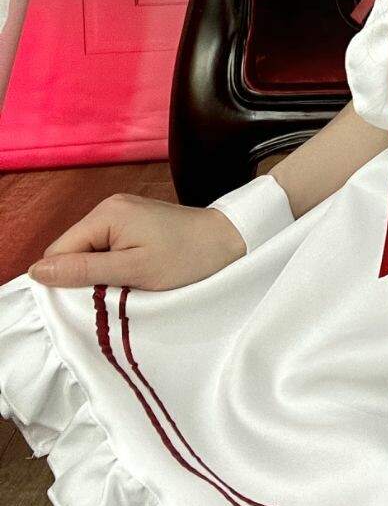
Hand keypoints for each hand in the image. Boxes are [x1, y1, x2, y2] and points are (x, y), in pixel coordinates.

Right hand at [27, 193, 246, 290]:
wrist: (230, 241)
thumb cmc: (188, 257)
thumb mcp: (134, 271)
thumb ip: (85, 271)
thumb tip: (38, 272)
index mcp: (105, 214)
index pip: (58, 252)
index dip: (67, 281)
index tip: (94, 298)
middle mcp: (109, 207)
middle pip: (72, 251)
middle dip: (85, 277)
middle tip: (116, 293)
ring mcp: (122, 213)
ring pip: (89, 252)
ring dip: (101, 274)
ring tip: (130, 283)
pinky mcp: (134, 223)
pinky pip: (107, 248)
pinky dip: (115, 266)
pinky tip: (136, 274)